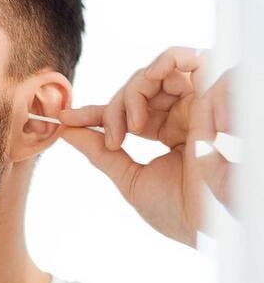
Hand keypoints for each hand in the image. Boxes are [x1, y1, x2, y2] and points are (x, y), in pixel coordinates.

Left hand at [59, 47, 233, 246]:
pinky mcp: (217, 92)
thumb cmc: (182, 211)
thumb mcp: (130, 179)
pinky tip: (152, 81)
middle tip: (114, 139)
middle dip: (114, 110)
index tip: (64, 119)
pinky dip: (166, 61)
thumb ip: (99, 152)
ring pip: (155, 73)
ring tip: (134, 124)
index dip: (94, 113)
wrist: (217, 225)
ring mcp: (200, 102)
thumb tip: (65, 131)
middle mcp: (184, 114)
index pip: (126, 111)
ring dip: (134, 91)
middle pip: (136, 89)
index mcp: (169, 132)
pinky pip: (191, 58)